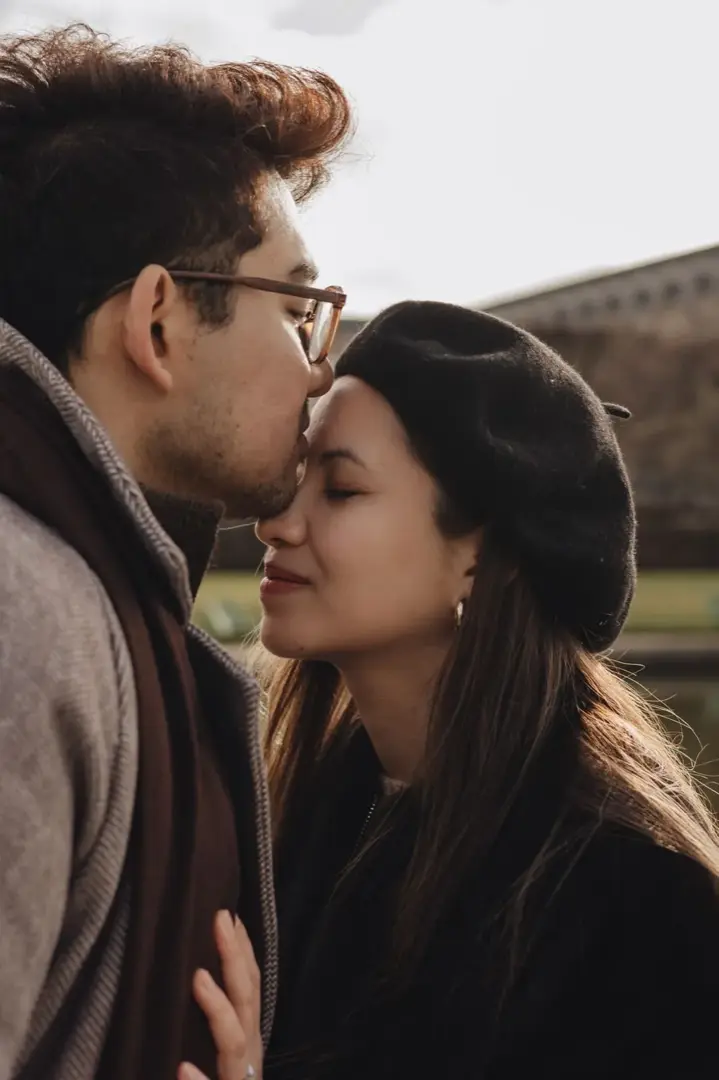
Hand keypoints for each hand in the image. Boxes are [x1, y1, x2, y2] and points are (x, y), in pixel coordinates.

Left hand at [178, 910, 262, 1079]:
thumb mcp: (222, 1055)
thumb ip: (219, 1022)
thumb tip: (200, 971)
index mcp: (246, 1043)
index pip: (249, 989)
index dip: (242, 952)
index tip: (229, 915)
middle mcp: (247, 1059)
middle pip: (246, 1003)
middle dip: (235, 961)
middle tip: (219, 920)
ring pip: (235, 1044)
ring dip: (218, 1010)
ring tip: (198, 980)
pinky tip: (183, 1069)